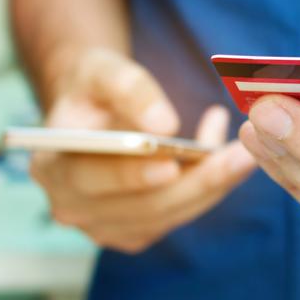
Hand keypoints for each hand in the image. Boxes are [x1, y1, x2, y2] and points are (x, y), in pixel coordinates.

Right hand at [32, 48, 255, 253]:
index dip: (130, 175)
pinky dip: (209, 188)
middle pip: (141, 206)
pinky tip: (230, 157)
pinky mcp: (138, 229)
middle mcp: (74, 207)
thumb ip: (129, 90)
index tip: (170, 164)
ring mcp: (107, 226)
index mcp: (53, 168)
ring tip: (246, 152)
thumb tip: (163, 125)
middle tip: (241, 157)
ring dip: (213, 185)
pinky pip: (180, 213)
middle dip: (196, 182)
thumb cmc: (95, 86)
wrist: (97, 109)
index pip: (89, 179)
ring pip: (169, 213)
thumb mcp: (103, 70)